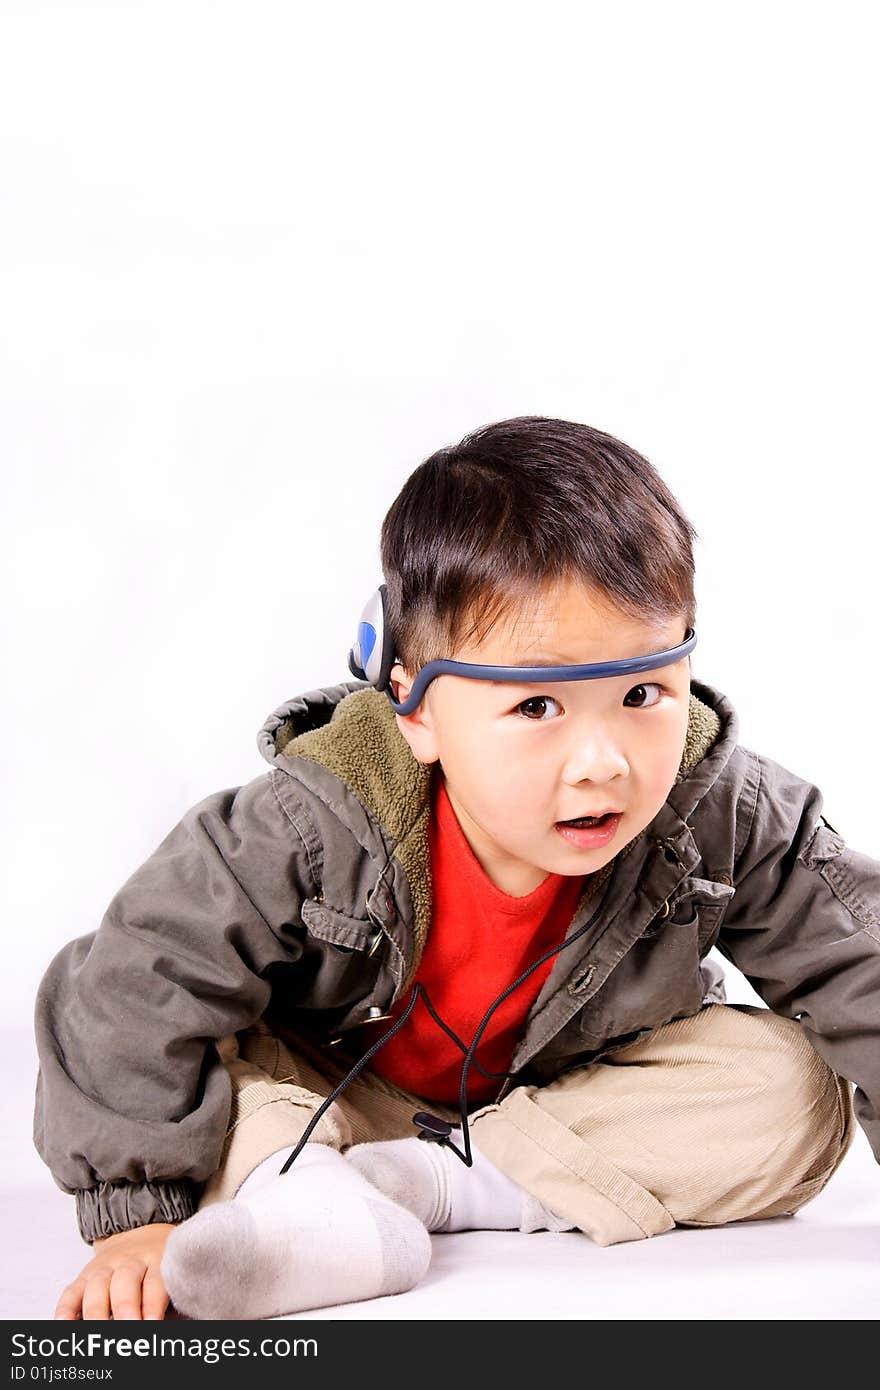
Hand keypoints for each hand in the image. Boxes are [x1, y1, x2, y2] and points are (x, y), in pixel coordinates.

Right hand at [54, 1222, 176, 1319]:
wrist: (139, 1233)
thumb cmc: (159, 1264)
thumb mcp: (170, 1273)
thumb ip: (169, 1299)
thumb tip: (169, 1327)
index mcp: (157, 1259)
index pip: (155, 1281)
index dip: (153, 1304)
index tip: (153, 1324)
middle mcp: (130, 1260)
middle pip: (125, 1282)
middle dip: (125, 1309)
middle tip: (127, 1329)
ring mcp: (104, 1267)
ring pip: (98, 1286)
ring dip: (97, 1312)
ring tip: (98, 1333)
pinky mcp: (84, 1275)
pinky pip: (71, 1291)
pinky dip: (65, 1309)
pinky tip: (63, 1324)